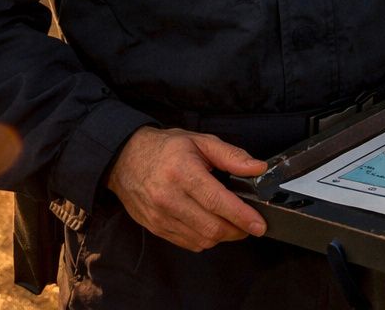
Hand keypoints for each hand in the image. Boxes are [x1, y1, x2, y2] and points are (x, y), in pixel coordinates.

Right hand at [107, 126, 267, 251]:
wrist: (125, 158)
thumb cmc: (166, 148)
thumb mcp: (201, 141)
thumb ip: (232, 155)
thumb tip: (258, 168)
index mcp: (183, 172)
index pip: (217, 201)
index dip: (242, 216)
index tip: (259, 224)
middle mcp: (169, 197)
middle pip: (211, 227)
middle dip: (237, 230)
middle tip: (250, 223)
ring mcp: (160, 216)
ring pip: (201, 239)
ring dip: (223, 236)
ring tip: (232, 223)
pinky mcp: (155, 227)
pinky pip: (187, 243)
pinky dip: (205, 239)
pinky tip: (211, 225)